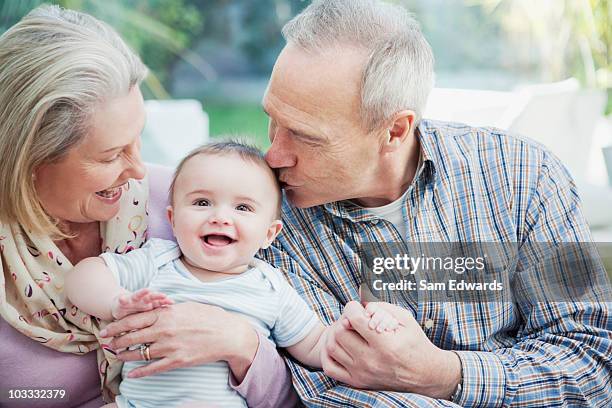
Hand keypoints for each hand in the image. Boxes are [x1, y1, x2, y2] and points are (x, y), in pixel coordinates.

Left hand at [99, 302, 258, 380]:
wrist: (227, 334)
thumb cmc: (209, 317)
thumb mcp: (187, 306)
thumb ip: (168, 309)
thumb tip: (155, 309)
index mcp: (166, 314)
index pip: (134, 319)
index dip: (117, 326)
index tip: (107, 329)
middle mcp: (164, 330)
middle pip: (132, 336)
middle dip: (116, 341)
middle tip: (106, 344)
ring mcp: (170, 347)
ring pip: (140, 353)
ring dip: (126, 356)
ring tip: (117, 356)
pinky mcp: (177, 360)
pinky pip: (153, 368)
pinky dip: (140, 372)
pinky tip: (131, 374)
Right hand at [111, 289, 173, 319]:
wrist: (122, 304)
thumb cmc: (137, 313)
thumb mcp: (148, 317)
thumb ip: (157, 321)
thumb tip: (171, 330)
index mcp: (150, 305)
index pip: (159, 302)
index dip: (165, 302)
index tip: (172, 302)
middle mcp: (142, 301)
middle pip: (151, 298)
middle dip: (157, 296)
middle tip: (163, 295)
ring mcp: (132, 300)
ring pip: (138, 295)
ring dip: (142, 293)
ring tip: (147, 290)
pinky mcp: (122, 301)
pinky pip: (122, 300)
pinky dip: (122, 299)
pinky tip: (122, 299)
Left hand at [321, 301, 460, 399]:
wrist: (424, 375)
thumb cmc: (415, 343)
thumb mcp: (405, 319)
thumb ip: (381, 306)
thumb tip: (360, 298)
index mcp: (385, 344)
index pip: (353, 318)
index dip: (352, 307)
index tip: (358, 308)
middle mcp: (371, 361)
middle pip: (340, 332)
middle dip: (344, 319)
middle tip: (353, 319)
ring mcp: (362, 373)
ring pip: (332, 347)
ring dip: (335, 334)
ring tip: (347, 331)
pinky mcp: (357, 382)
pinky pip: (329, 367)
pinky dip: (328, 354)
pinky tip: (339, 345)